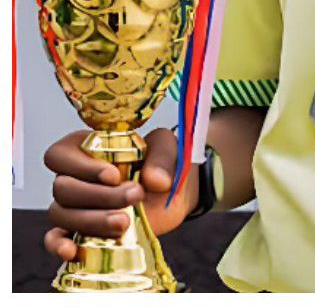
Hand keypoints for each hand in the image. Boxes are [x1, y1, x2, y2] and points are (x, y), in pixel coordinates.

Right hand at [42, 128, 195, 262]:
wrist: (174, 193)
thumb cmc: (162, 163)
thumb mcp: (167, 147)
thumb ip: (162, 157)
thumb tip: (155, 181)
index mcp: (85, 149)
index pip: (59, 155)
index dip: (82, 167)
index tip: (114, 176)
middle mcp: (73, 177)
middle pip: (63, 188)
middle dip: (99, 195)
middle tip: (135, 195)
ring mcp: (74, 206)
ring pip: (62, 214)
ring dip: (92, 220)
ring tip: (125, 221)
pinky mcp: (81, 231)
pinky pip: (56, 239)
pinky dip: (59, 245)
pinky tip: (72, 250)